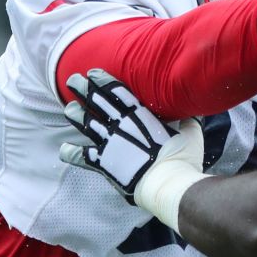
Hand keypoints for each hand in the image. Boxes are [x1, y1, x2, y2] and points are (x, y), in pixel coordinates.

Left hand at [58, 69, 208, 231]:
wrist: (168, 183)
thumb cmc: (183, 157)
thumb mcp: (191, 132)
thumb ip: (187, 121)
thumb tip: (192, 113)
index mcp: (140, 115)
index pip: (117, 92)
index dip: (103, 81)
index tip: (93, 73)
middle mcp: (120, 126)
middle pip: (97, 103)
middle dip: (84, 90)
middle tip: (73, 80)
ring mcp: (109, 144)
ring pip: (87, 124)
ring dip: (77, 115)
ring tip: (69, 108)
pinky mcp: (104, 164)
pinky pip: (83, 157)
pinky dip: (72, 153)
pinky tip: (64, 150)